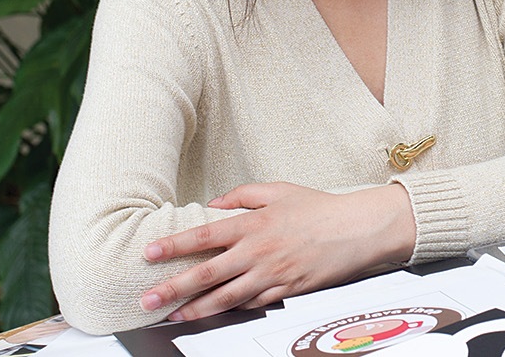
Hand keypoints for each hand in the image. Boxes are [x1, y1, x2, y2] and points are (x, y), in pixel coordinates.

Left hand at [138, 181, 415, 320]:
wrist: (357, 230)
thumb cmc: (320, 208)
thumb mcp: (279, 189)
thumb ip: (243, 194)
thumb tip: (214, 203)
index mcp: (254, 224)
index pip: (205, 235)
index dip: (174, 245)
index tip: (150, 253)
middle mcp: (258, 252)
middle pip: (207, 274)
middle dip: (173, 288)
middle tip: (148, 299)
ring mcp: (272, 275)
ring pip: (225, 298)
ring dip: (195, 309)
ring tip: (172, 315)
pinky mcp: (285, 291)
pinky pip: (252, 304)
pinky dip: (230, 310)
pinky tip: (212, 314)